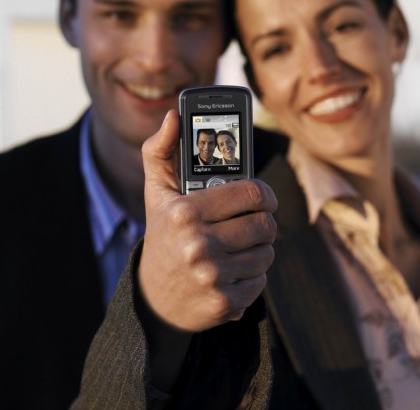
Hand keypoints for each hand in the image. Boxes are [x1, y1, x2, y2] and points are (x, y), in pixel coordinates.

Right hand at [139, 109, 276, 331]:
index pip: (252, 194)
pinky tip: (231, 272)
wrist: (152, 298)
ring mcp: (211, 276)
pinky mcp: (223, 303)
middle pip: (264, 225)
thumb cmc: (162, 236)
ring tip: (237, 248)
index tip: (264, 199)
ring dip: (258, 249)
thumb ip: (162, 149)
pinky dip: (252, 276)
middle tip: (251, 224)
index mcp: (185, 212)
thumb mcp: (157, 192)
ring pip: (267, 253)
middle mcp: (198, 244)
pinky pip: (261, 281)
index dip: (265, 194)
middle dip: (262, 223)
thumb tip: (174, 116)